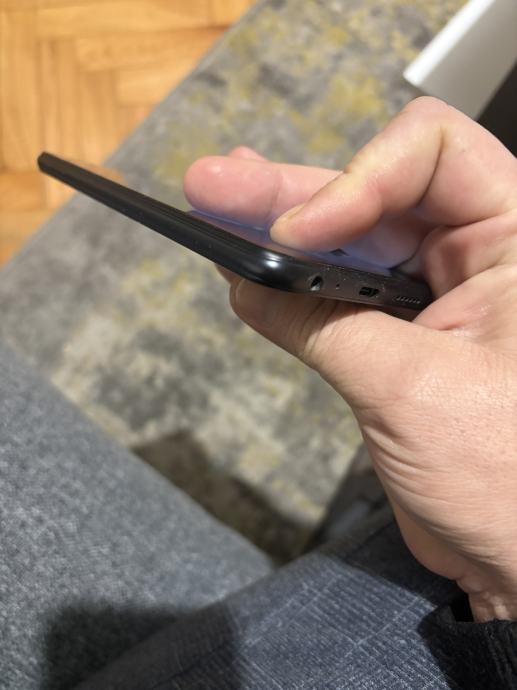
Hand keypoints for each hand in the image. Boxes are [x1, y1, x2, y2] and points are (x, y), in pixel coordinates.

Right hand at [184, 97, 516, 621]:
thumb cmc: (511, 486)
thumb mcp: (411, 392)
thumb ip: (323, 327)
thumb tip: (251, 282)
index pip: (431, 155)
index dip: (356, 179)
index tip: (296, 234)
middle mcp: (482, 254)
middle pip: (376, 193)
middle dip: (292, 192)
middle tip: (216, 184)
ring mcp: (438, 295)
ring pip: (352, 241)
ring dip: (281, 226)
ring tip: (214, 207)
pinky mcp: (405, 335)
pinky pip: (341, 295)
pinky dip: (292, 283)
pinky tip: (244, 264)